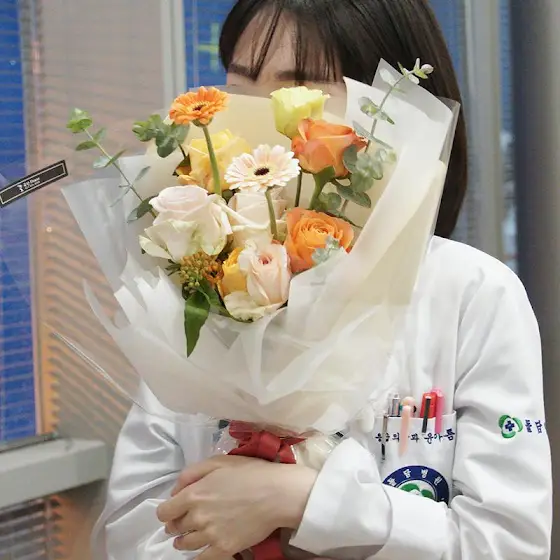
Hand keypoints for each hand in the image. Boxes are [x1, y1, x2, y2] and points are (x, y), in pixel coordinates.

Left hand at [156, 455, 316, 559]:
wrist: (276, 494)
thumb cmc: (249, 473)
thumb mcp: (218, 462)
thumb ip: (191, 473)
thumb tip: (175, 490)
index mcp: (194, 494)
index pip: (164, 512)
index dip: (167, 511)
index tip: (174, 509)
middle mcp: (197, 517)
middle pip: (174, 528)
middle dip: (177, 523)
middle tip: (187, 520)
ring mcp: (210, 535)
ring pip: (185, 545)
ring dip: (185, 540)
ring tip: (193, 535)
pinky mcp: (223, 549)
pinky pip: (201, 559)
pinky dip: (198, 555)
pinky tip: (204, 548)